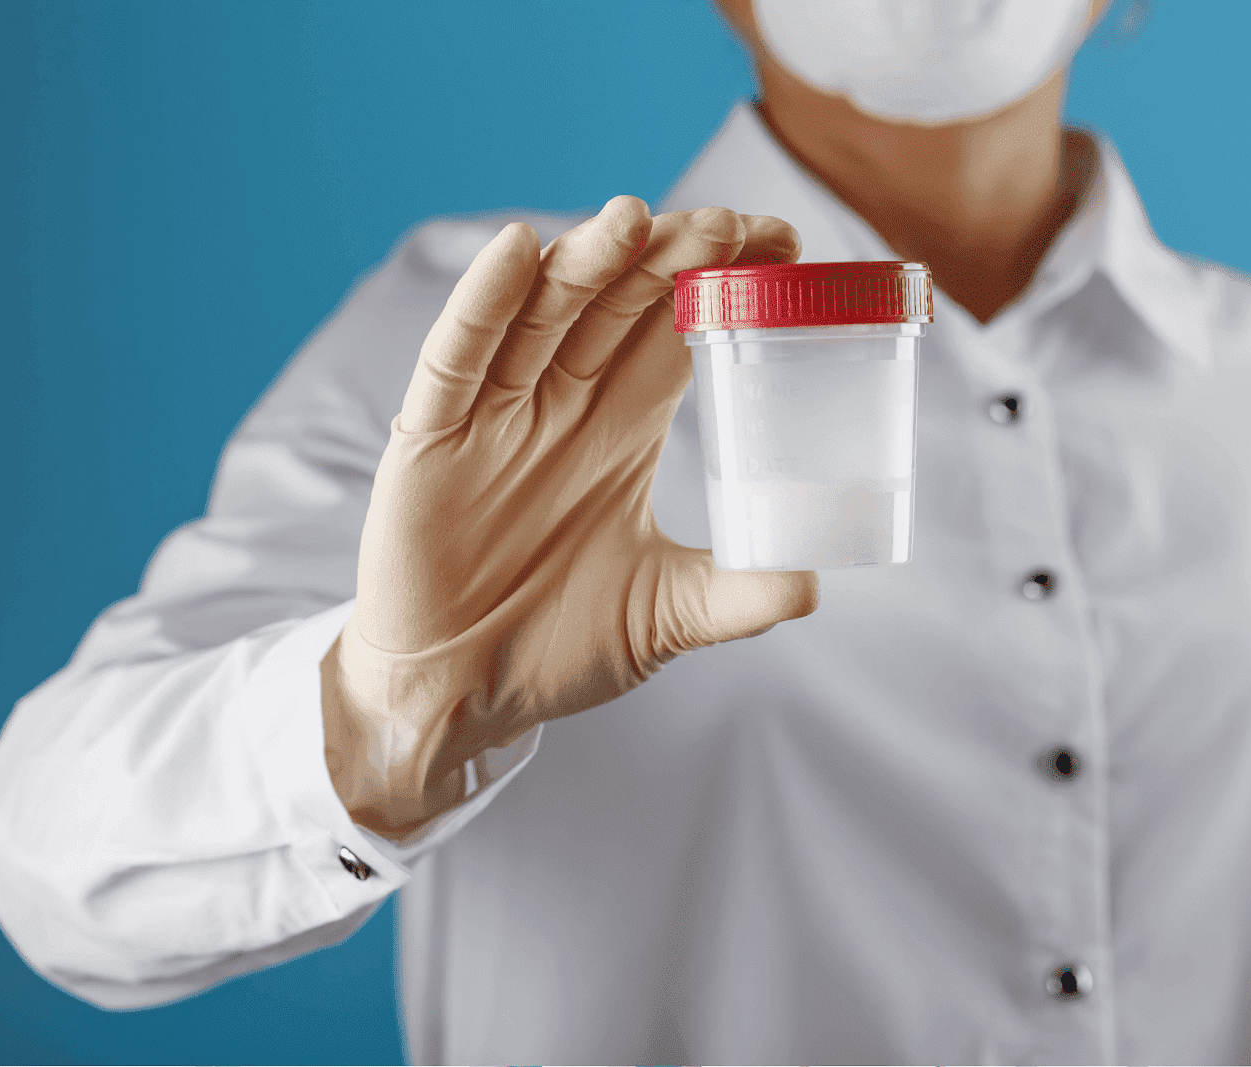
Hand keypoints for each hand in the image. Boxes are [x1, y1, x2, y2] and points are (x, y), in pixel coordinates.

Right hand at [322, 197, 818, 836]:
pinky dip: (482, 305)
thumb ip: (739, 597)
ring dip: (586, 263)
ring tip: (634, 220)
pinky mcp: (431, 438)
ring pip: (544, 314)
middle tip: (728, 226)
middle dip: (672, 259)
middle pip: (620, 304)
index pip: (678, 329)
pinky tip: (516, 253)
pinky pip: (456, 359)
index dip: (726, 281)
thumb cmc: (556, 647)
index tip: (785, 242)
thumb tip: (819, 583)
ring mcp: (495, 414)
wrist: (456, 697)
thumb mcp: (665, 617)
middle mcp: (562, 404)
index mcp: (622, 428)